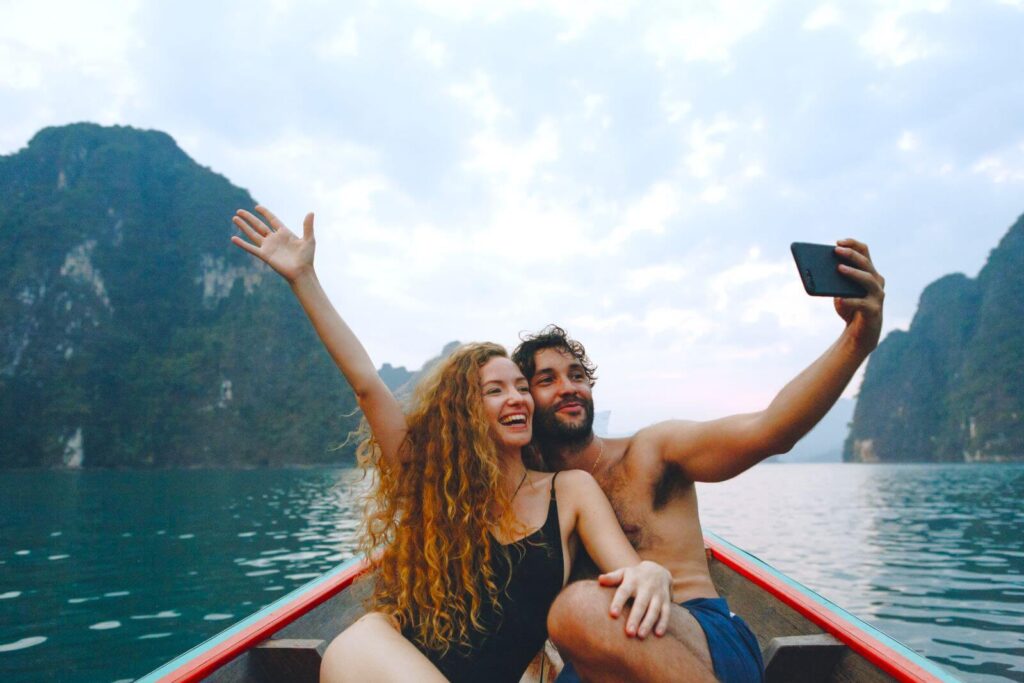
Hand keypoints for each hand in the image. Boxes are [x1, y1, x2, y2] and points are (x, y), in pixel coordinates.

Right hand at [231, 206, 315, 283]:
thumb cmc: (307, 258)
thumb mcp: (309, 240)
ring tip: (234, 218)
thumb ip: (308, 226)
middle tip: (239, 211)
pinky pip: (251, 248)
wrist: (301, 273)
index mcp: (284, 233)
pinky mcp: (264, 255)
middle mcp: (274, 239)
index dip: (265, 213)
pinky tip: (233, 238)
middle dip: (249, 218)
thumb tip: (311, 212)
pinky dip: (242, 244)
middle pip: (259, 225)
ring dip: (243, 226)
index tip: (257, 207)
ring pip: (253, 234)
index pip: (272, 220)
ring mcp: (268, 247)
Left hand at [598, 560, 671, 638]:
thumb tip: (600, 579)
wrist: (657, 569)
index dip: (618, 602)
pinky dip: (663, 623)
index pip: (624, 592)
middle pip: (640, 604)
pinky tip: (658, 634)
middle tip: (629, 633)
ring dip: (648, 623)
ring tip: (640, 636)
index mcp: (632, 581)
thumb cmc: (634, 576)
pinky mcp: (666, 600)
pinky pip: (666, 612)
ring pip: (654, 610)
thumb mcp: (623, 573)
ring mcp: (657, 594)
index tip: (613, 614)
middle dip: (635, 618)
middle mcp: (646, 587)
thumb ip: (612, 578)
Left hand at [833, 238, 884, 352]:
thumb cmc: (849, 307)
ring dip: (853, 273)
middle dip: (851, 255)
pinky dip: (850, 301)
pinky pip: (862, 303)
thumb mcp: (839, 292)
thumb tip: (819, 271)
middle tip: (836, 251)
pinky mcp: (874, 311)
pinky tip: (839, 299)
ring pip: (869, 280)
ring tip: (839, 268)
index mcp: (869, 272)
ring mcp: (877, 296)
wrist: (860, 333)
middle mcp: (876, 281)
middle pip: (866, 263)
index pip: (864, 251)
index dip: (852, 244)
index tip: (837, 242)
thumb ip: (834, 281)